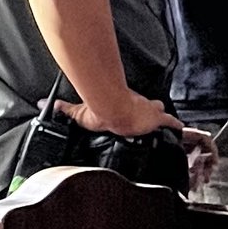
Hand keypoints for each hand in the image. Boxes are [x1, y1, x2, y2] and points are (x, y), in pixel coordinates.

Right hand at [61, 90, 179, 141]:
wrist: (112, 110)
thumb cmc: (99, 111)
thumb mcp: (80, 112)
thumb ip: (65, 108)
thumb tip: (45, 104)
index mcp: (121, 102)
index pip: (129, 100)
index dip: (132, 103)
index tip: (133, 104)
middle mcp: (136, 104)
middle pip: (148, 104)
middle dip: (151, 108)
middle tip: (151, 111)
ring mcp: (148, 112)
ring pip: (159, 111)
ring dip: (163, 116)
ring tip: (171, 124)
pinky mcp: (156, 119)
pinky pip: (170, 122)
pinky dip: (176, 125)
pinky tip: (182, 127)